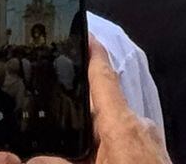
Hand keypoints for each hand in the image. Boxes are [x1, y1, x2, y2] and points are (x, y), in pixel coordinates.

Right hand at [51, 42, 168, 163]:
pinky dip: (108, 145)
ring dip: (94, 133)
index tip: (86, 34)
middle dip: (82, 106)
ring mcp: (149, 143)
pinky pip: (126, 141)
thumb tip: (32, 160)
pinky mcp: (153, 157)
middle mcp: (139, 129)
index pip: (104, 78)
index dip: (94, 53)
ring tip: (72, 139)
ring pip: (115, 127)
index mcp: (123, 126)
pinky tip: (94, 159)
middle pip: (105, 105)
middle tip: (58, 106)